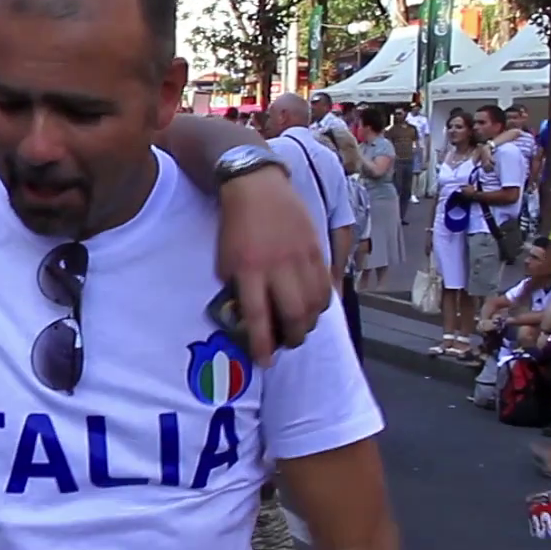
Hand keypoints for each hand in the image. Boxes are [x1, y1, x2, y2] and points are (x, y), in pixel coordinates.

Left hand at [216, 167, 331, 363]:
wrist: (256, 187)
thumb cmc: (235, 227)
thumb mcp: (224, 260)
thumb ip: (237, 288)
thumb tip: (249, 317)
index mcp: (248, 270)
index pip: (257, 316)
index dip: (262, 344)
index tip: (265, 362)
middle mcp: (277, 266)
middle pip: (294, 314)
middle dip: (293, 337)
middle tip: (288, 343)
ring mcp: (300, 257)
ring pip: (315, 303)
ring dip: (310, 323)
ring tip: (301, 328)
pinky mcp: (315, 249)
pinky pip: (325, 284)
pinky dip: (322, 302)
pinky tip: (314, 308)